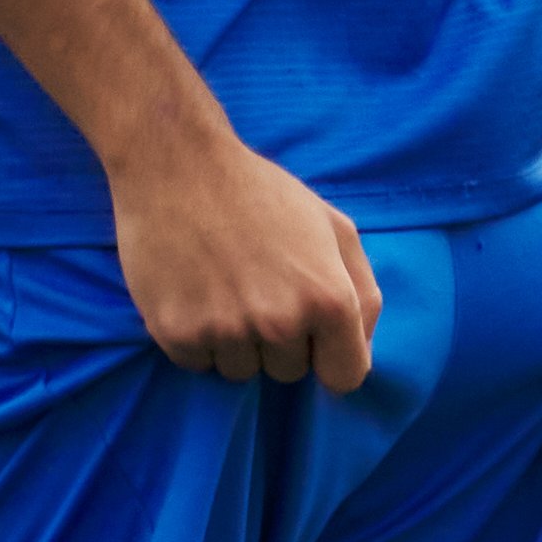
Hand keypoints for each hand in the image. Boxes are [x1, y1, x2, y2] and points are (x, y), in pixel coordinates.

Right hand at [109, 124, 382, 393]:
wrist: (177, 164)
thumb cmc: (261, 192)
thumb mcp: (333, 226)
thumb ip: (363, 292)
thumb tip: (362, 347)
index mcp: (328, 298)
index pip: (345, 377)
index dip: (329, 355)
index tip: (310, 334)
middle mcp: (280, 322)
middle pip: (289, 373)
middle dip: (279, 340)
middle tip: (257, 285)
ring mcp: (227, 331)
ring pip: (241, 371)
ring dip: (236, 341)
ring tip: (223, 284)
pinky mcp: (177, 334)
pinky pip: (198, 363)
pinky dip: (196, 336)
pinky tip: (193, 290)